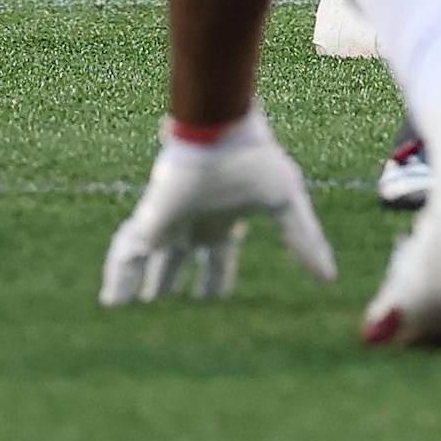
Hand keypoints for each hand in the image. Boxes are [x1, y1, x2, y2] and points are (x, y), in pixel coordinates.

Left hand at [98, 109, 337, 303]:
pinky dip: (118, 278)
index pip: (216, 258)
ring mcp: (167, 221)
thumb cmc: (254, 160)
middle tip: (161, 307)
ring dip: (141, 285)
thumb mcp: (286, 206)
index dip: (214, 280)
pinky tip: (111, 302)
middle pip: (177, 262)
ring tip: (127, 309)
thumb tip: (329, 276)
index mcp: (221, 220)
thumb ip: (304, 241)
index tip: (212, 300)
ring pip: (149, 261)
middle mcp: (191, 222)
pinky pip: (127, 254)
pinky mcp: (149, 219)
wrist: (221, 132)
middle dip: (170, 284)